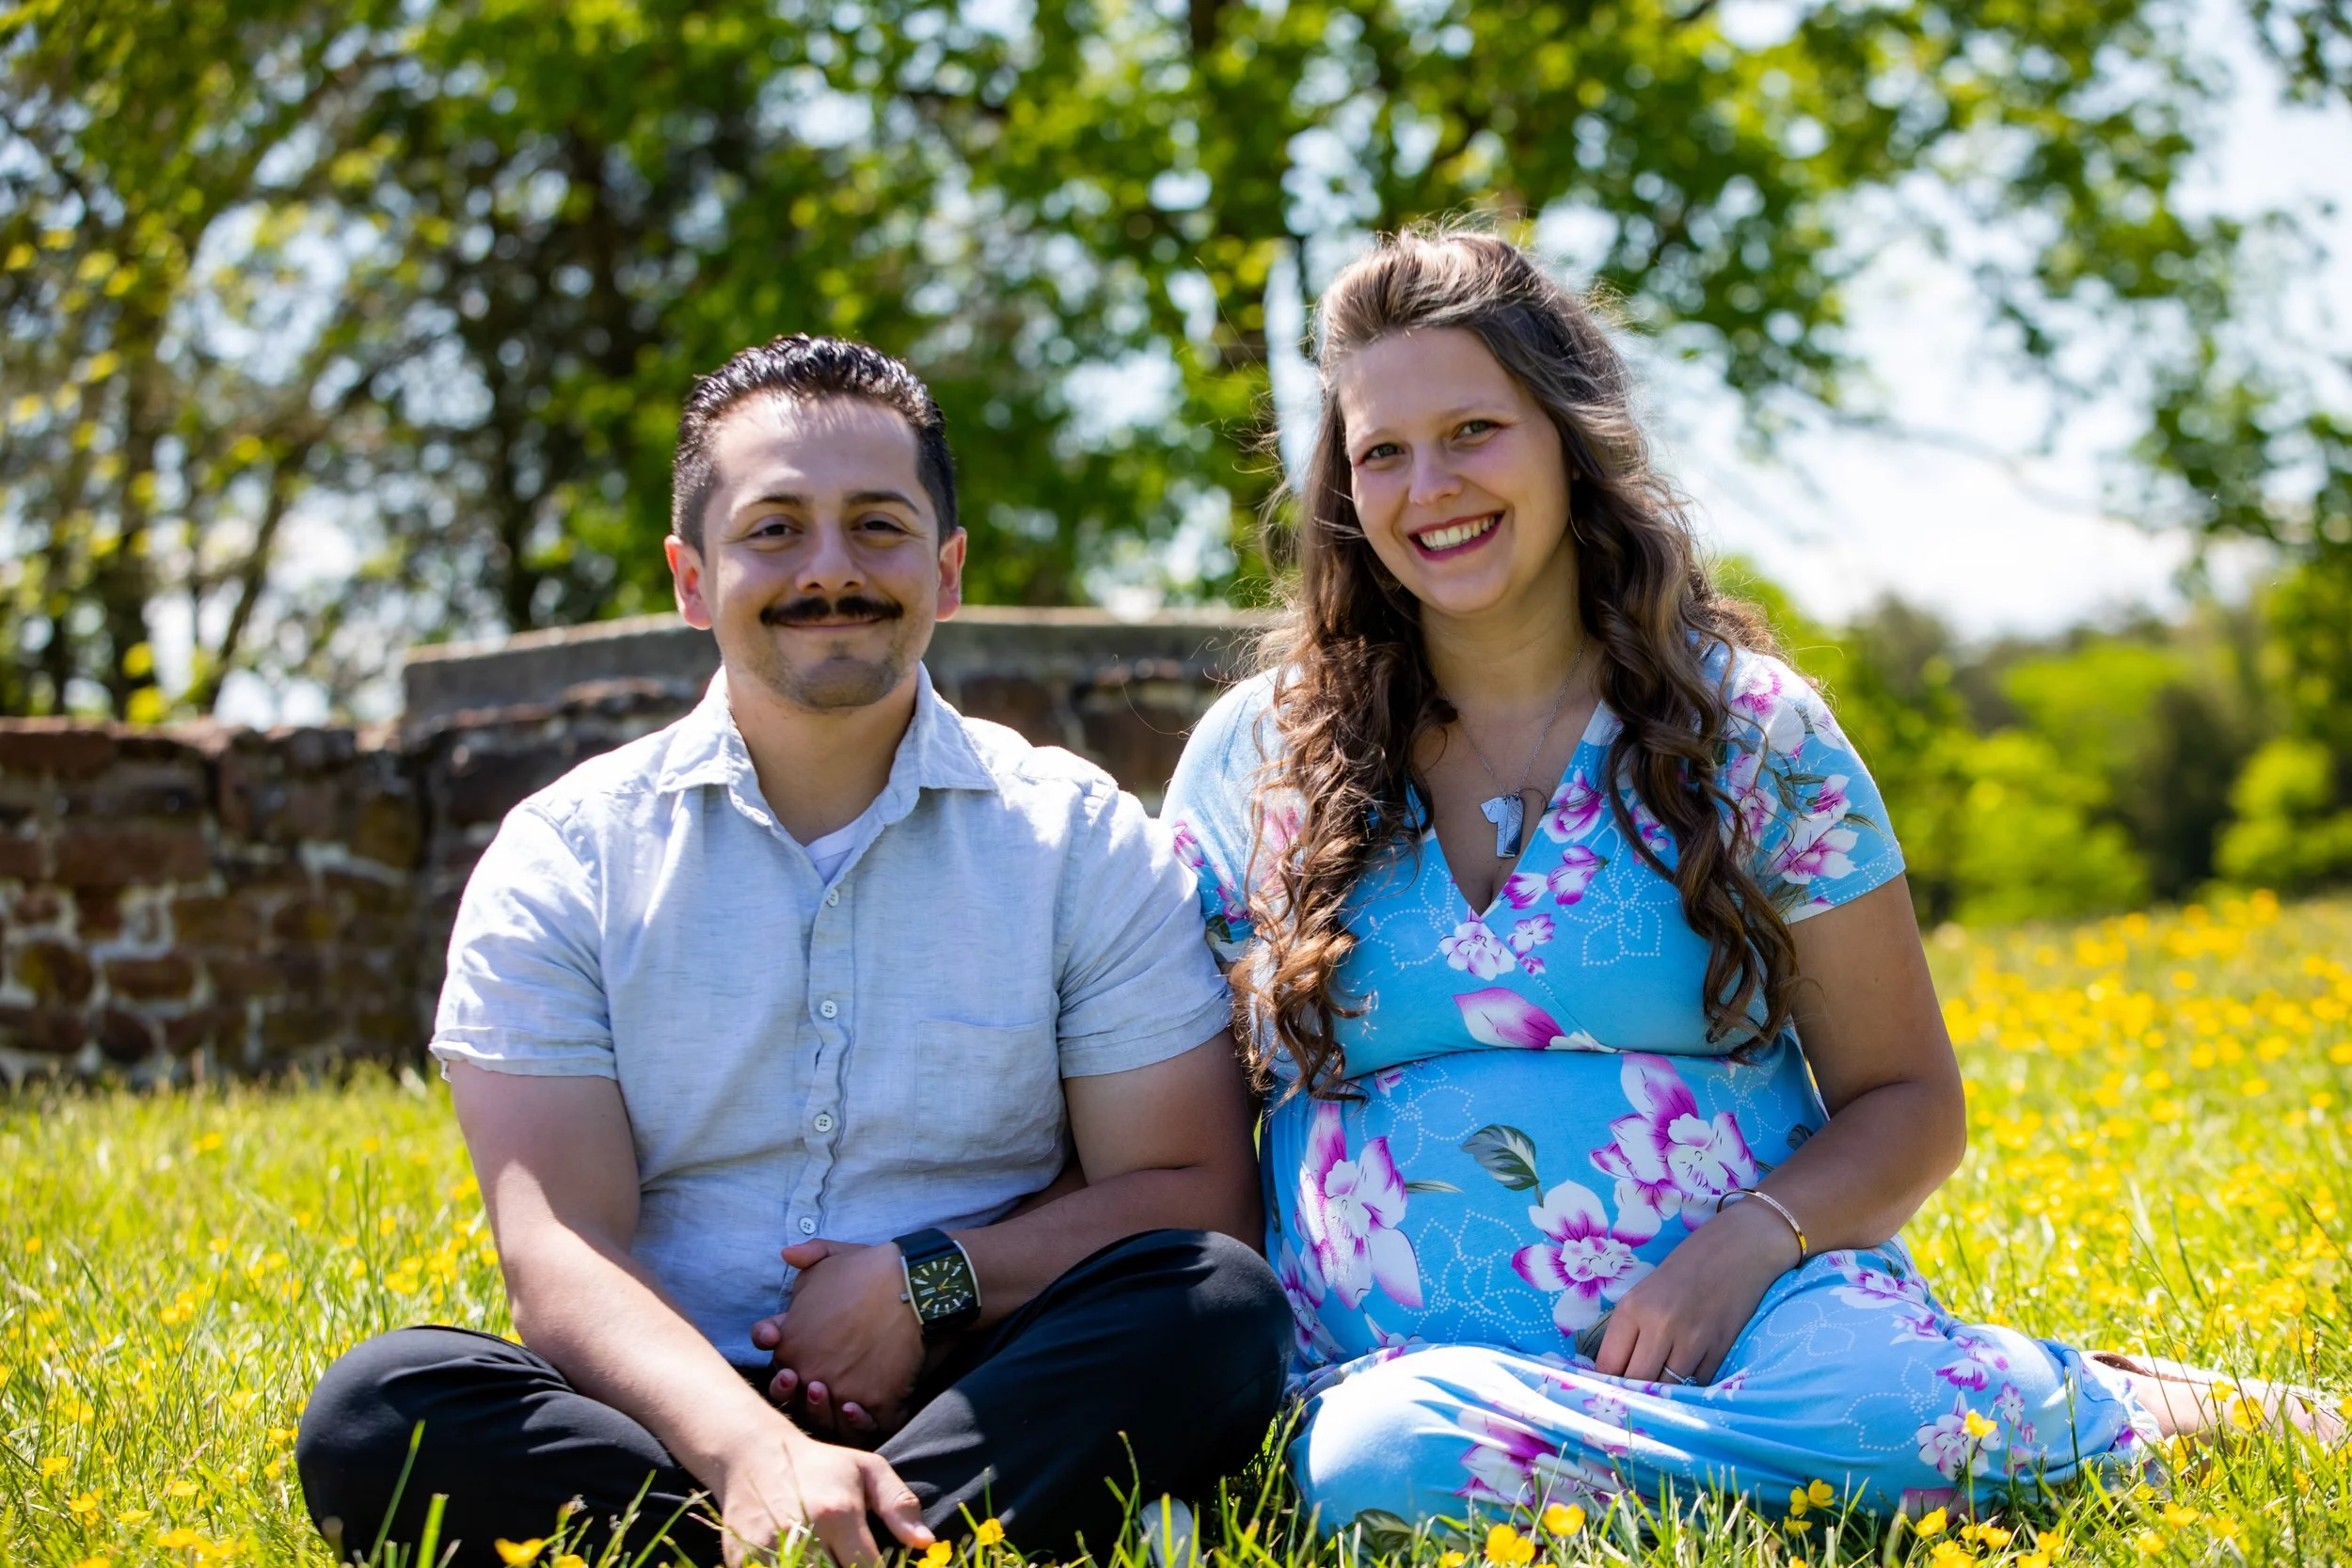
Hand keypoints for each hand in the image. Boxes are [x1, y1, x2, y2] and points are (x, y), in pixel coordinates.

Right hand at [710, 1420, 929, 1567]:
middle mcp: (802, 1534)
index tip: (884, 1566)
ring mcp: (766, 1550)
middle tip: (850, 1561)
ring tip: (829, 1559)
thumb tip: (926, 1542)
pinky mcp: (741, 1561)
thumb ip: (899, 1504)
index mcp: (838, 1513)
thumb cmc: (821, 1465)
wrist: (754, 1455)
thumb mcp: (867, 1470)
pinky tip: (802, 1564)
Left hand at [749, 1239, 925, 1440]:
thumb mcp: (830, 1255)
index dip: (784, 1370)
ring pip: (833, 1421)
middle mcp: (810, 1372)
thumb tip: (787, 1253)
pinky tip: (869, 1410)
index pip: (777, 1368)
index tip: (796, 1363)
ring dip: (835, 1415)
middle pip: (801, 1402)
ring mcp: (844, 1391)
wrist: (915, 1284)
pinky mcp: (879, 1403)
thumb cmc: (869, 1269)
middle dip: (807, 1396)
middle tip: (821, 1385)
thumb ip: (805, 1256)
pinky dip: (869, 1423)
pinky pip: (871, 1427)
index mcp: (790, 1342)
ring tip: (848, 1401)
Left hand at [1593, 1197, 1799, 1385]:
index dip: (1607, 1383)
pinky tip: (1693, 1365)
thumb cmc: (1685, 1269)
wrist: (1739, 1248)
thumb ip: (1630, 1331)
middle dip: (1635, 1392)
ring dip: (1665, 1390)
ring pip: (1668, 1388)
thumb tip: (1615, 1373)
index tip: (1610, 1390)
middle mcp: (1660, 1324)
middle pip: (1637, 1382)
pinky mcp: (1720, 1348)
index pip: (1609, 1364)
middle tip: (1636, 1394)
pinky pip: (1698, 1382)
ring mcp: (1693, 1339)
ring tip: (1664, 1380)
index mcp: (1633, 1307)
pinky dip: (1693, 1381)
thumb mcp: (1645, 1292)